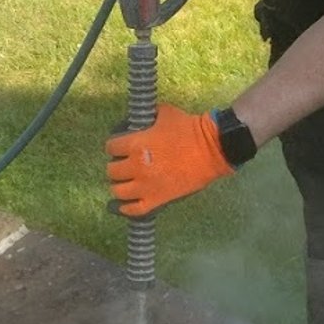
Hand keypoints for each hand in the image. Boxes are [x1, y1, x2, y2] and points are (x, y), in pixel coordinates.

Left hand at [105, 104, 232, 217]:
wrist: (212, 149)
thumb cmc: (188, 129)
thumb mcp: (164, 113)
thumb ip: (147, 117)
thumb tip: (139, 120)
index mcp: (135, 144)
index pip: (111, 147)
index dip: (114, 146)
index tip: (120, 147)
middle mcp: (136, 167)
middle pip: (112, 171)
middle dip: (117, 166)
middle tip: (125, 164)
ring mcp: (146, 186)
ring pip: (118, 191)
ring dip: (119, 186)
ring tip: (126, 183)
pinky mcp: (158, 200)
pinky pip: (134, 209)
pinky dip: (126, 207)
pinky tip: (125, 204)